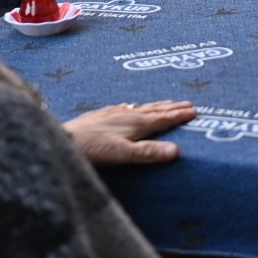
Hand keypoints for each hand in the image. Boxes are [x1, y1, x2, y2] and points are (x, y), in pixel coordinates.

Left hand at [63, 100, 195, 165]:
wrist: (62, 141)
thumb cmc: (92, 150)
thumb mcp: (123, 154)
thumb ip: (149, 153)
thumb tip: (177, 151)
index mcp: (136, 124)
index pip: (163, 118)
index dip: (179, 115)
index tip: (195, 111)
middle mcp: (126, 115)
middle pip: (154, 110)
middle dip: (172, 107)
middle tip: (187, 103)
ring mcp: (112, 113)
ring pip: (140, 108)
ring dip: (155, 106)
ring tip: (165, 102)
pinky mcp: (100, 116)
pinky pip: (123, 108)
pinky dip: (133, 107)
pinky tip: (128, 108)